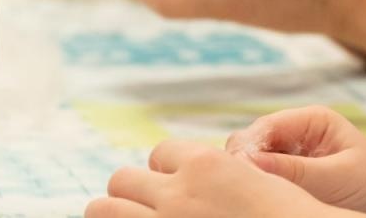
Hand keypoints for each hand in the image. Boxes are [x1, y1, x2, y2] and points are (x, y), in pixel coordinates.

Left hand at [85, 139, 341, 217]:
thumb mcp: (263, 186)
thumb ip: (229, 177)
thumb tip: (214, 172)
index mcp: (207, 166)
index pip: (162, 154)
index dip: (170, 173)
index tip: (180, 192)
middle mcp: (176, 195)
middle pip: (122, 180)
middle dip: (133, 196)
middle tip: (152, 213)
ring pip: (102, 209)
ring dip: (117, 215)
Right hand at [225, 105, 365, 214]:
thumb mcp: (333, 178)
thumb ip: (292, 171)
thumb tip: (247, 161)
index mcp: (313, 119)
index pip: (264, 127)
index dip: (247, 149)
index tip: (241, 174)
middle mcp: (300, 129)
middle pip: (253, 141)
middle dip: (247, 162)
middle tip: (251, 188)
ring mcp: (294, 150)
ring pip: (255, 159)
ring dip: (254, 174)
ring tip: (262, 193)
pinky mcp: (292, 170)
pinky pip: (266, 175)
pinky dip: (263, 184)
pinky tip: (269, 196)